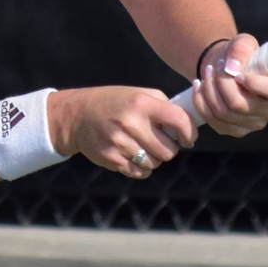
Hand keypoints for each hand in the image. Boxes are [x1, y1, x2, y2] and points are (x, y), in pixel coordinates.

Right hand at [47, 86, 198, 177]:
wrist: (77, 116)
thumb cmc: (114, 103)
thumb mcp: (138, 93)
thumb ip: (164, 106)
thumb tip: (189, 127)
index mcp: (142, 103)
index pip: (179, 121)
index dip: (189, 133)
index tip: (188, 138)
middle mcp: (131, 123)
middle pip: (169, 150)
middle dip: (169, 148)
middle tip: (159, 141)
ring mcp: (120, 143)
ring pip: (155, 163)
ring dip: (154, 158)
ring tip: (142, 146)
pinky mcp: (111, 159)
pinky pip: (140, 172)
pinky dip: (141, 168)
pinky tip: (133, 155)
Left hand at [189, 33, 267, 137]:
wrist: (225, 68)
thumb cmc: (239, 56)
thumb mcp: (242, 43)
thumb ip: (240, 49)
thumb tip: (231, 67)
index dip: (253, 82)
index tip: (237, 72)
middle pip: (239, 104)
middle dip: (221, 83)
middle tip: (215, 68)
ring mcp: (254, 124)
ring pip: (223, 113)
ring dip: (209, 91)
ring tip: (206, 74)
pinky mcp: (235, 131)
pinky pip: (213, 121)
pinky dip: (201, 102)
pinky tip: (199, 86)